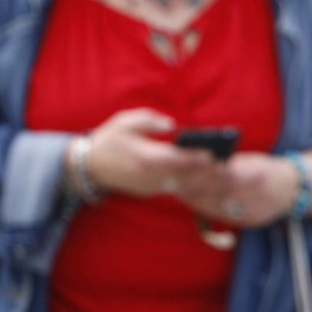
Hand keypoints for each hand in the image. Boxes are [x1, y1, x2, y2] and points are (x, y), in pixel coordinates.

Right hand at [87, 109, 217, 196]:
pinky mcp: (148, 191)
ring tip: (219, 173)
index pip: (176, 159)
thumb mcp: (125, 122)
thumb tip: (172, 125)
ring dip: (200, 181)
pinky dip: (188, 185)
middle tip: (224, 165)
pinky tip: (203, 179)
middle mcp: (148, 175)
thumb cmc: (109, 139)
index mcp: (145, 157)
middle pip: (182, 176)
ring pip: (179, 186)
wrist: (87, 166)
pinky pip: (172, 189)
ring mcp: (148, 186)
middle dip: (204, 172)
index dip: (195, 158)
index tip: (212, 153)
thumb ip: (150, 120)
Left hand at [181, 153, 301, 227]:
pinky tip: (193, 201)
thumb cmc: (268, 170)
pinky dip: (205, 208)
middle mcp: (255, 193)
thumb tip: (202, 162)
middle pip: (216, 190)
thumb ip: (231, 164)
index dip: (200, 172)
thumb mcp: (254, 161)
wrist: (294, 190)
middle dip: (192, 186)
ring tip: (178, 190)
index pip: (220, 173)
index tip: (181, 168)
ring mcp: (253, 210)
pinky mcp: (249, 221)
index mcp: (257, 173)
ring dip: (194, 198)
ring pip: (216, 205)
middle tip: (171, 180)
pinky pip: (222, 216)